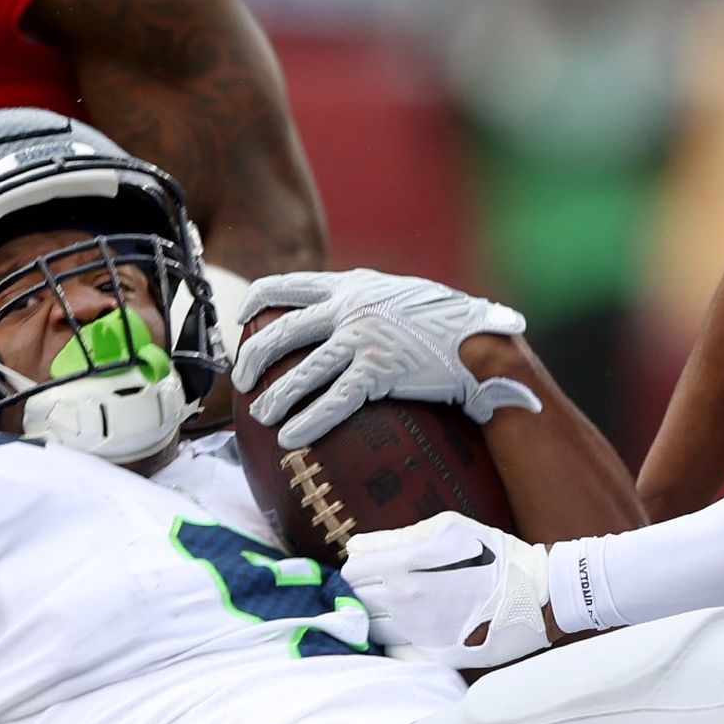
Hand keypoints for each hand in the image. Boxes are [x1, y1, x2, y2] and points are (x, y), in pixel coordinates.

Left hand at [234, 271, 541, 448]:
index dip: (256, 303)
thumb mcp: (401, 294)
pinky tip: (292, 438)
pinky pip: (332, 401)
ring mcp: (363, 340)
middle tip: (244, 380)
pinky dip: (308, 421)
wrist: (481, 340)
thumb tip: (343, 314)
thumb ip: (368, 299)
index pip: (287, 285)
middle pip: (282, 332)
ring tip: (262, 416)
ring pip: (302, 372)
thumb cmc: (449, 322)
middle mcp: (351, 309)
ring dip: (275, 398)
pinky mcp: (378, 372)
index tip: (241, 321)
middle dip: (253, 358)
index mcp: (353, 285)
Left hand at [342, 510, 551, 668]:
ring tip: (406, 606)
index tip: (373, 565)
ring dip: (380, 617)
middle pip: (356, 601)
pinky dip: (398, 639)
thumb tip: (357, 546)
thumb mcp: (448, 529)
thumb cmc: (494, 555)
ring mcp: (417, 633)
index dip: (360, 566)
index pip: (352, 572)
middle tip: (387, 585)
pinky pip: (396, 650)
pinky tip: (417, 628)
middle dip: (366, 591)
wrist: (538, 595)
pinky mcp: (432, 655)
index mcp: (404, 568)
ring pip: (373, 629)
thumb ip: (397, 537)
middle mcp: (404, 604)